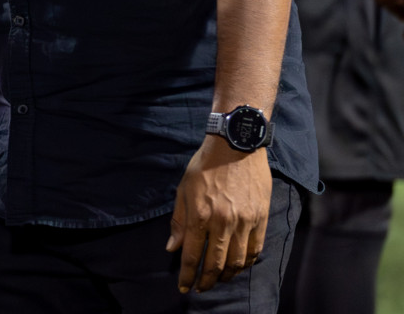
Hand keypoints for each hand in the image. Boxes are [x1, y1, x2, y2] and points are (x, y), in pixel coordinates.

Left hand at [166, 137, 270, 293]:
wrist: (236, 145)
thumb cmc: (204, 165)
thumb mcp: (183, 190)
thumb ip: (179, 221)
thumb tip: (172, 248)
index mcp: (200, 216)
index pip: (192, 256)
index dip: (187, 275)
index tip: (183, 287)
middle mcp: (223, 222)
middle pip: (216, 264)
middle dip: (206, 281)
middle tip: (200, 288)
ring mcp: (245, 222)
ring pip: (238, 261)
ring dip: (227, 275)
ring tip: (219, 280)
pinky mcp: (261, 218)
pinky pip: (255, 249)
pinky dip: (247, 262)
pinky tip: (239, 266)